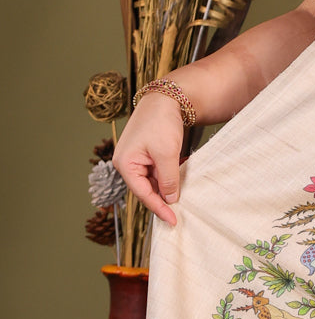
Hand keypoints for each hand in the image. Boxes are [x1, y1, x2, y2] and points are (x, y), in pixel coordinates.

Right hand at [113, 92, 186, 225]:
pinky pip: (158, 171)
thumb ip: (168, 178)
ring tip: (184, 194)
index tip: (172, 220)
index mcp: (125, 163)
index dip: (158, 208)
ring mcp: (137, 158)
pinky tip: (182, 175)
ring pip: (154, 181)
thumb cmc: (161, 122)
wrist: (166, 98)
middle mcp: (127, 163)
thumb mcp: (167, 153)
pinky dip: (170, 175)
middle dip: (163, 199)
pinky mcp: (148, 154)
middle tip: (180, 213)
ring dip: (169, 186)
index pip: (142, 193)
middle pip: (146, 189)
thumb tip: (170, 198)